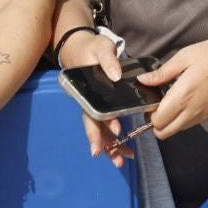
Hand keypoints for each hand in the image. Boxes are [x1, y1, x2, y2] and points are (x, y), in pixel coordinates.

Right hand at [60, 31, 133, 165]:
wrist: (82, 47)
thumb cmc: (92, 48)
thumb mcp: (101, 49)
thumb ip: (108, 60)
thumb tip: (116, 76)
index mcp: (87, 92)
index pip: (93, 111)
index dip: (103, 123)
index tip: (117, 131)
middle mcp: (90, 102)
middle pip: (96, 127)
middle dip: (105, 144)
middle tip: (117, 159)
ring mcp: (96, 106)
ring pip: (101, 131)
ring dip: (111, 146)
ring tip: (122, 160)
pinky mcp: (103, 107)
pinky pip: (107, 126)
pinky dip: (115, 139)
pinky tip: (125, 150)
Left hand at [137, 36, 207, 138]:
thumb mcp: (184, 57)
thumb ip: (162, 73)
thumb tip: (143, 81)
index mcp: (182, 97)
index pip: (157, 121)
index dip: (149, 114)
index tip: (150, 101)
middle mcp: (192, 112)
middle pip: (165, 133)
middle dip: (156, 123)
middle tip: (158, 105)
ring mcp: (203, 116)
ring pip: (178, 130)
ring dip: (170, 121)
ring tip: (173, 100)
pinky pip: (191, 124)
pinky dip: (184, 118)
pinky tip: (188, 99)